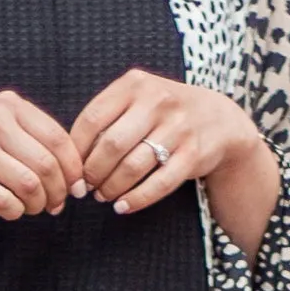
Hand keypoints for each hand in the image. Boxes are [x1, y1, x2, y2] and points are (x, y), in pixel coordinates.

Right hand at [0, 92, 84, 224]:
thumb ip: (33, 140)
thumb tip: (76, 177)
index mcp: (8, 105)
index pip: (60, 138)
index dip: (74, 169)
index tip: (76, 187)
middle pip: (48, 165)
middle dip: (59, 192)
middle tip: (56, 204)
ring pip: (30, 185)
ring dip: (38, 205)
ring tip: (34, 208)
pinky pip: (6, 202)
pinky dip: (16, 212)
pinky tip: (12, 210)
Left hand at [70, 70, 278, 256]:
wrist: (218, 119)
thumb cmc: (163, 113)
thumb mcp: (136, 99)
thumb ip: (106, 118)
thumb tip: (71, 159)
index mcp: (135, 84)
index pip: (92, 118)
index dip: (76, 150)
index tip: (71, 170)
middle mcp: (158, 101)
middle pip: (111, 145)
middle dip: (93, 172)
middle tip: (87, 187)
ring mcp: (178, 127)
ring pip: (133, 166)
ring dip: (112, 187)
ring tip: (103, 196)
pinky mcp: (193, 154)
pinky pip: (159, 183)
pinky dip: (136, 199)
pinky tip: (123, 206)